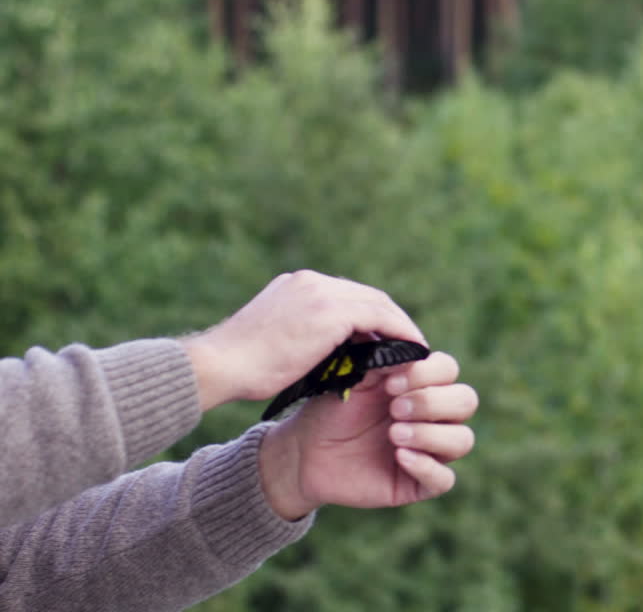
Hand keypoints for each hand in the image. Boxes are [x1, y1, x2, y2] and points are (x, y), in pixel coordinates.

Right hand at [181, 270, 426, 410]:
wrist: (219, 365)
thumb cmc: (242, 368)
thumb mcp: (279, 341)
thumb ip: (309, 337)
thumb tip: (340, 355)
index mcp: (297, 285)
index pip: (347, 296)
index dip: (372, 317)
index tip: (387, 339)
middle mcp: (311, 281)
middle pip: (366, 295)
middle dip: (391, 319)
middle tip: (410, 343)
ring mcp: (321, 292)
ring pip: (377, 303)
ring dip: (400, 325)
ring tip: (415, 349)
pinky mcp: (331, 311)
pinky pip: (380, 318)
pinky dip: (400, 332)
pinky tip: (411, 351)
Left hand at [257, 351, 476, 519]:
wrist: (307, 451)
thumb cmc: (335, 409)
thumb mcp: (356, 377)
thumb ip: (382, 358)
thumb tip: (409, 348)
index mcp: (423, 385)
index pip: (449, 370)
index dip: (427, 373)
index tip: (390, 383)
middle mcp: (435, 416)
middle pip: (466, 401)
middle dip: (431, 402)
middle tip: (394, 408)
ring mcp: (431, 450)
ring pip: (462, 439)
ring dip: (430, 434)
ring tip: (393, 434)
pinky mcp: (420, 482)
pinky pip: (445, 479)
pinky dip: (426, 466)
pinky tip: (399, 457)